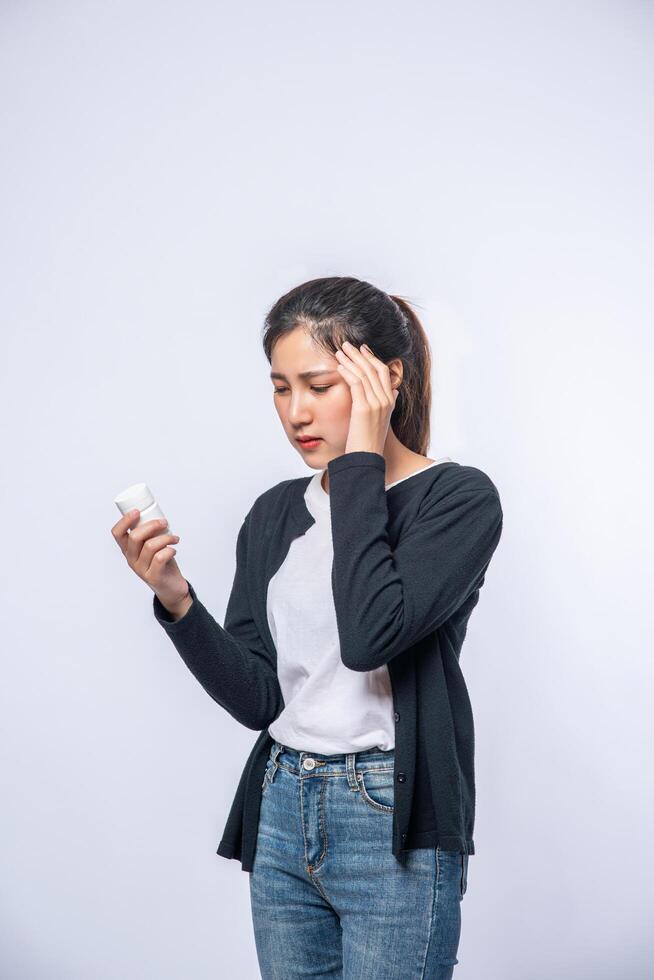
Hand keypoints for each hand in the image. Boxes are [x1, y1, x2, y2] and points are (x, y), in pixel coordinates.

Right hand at [111, 511, 190, 613]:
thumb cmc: (162, 563)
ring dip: (166, 537)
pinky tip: (174, 550)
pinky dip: (170, 550)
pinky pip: (160, 558)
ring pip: (150, 546)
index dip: (125, 520)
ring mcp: (141, 569)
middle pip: (135, 537)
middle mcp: (131, 559)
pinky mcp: (153, 577)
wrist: (172, 587)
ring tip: (175, 538)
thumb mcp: (152, 547)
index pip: (117, 533)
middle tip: (164, 523)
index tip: (137, 511)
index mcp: (128, 550)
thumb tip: (157, 515)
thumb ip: (151, 534)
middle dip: (152, 525)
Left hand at [335, 341, 399, 455]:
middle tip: (347, 345)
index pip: (383, 372)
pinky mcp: (364, 408)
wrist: (366, 458)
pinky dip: (347, 372)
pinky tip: (338, 366)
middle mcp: (386, 400)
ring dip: (350, 360)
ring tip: (339, 352)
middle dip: (360, 354)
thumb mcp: (381, 421)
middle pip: (374, 368)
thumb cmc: (367, 442)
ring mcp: (376, 404)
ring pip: (364, 373)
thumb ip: (386, 405)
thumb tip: (393, 393)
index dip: (372, 358)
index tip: (362, 349)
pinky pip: (356, 384)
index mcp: (389, 401)